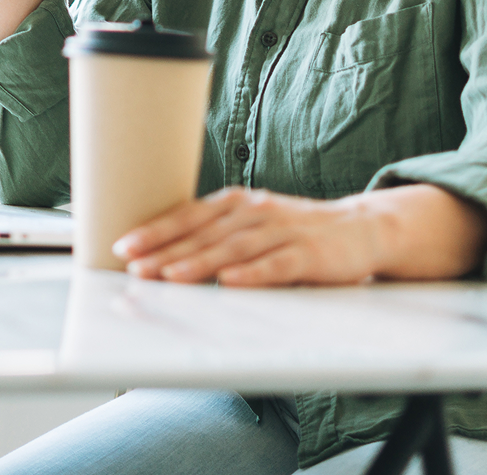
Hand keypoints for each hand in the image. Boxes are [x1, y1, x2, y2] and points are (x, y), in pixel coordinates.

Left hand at [112, 184, 486, 287]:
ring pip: (234, 248)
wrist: (361, 228)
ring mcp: (283, 230)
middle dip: (167, 249)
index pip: (190, 214)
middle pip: (205, 232)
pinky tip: (229, 284)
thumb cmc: (296, 231)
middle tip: (135, 266)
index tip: (125, 246)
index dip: (157, 230)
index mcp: (238, 202)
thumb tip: (163, 256)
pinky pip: (277, 264)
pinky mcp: (310, 253)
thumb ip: (218, 234)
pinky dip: (253, 274)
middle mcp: (256, 211)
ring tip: (170, 277)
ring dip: (200, 262)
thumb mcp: (253, 224)